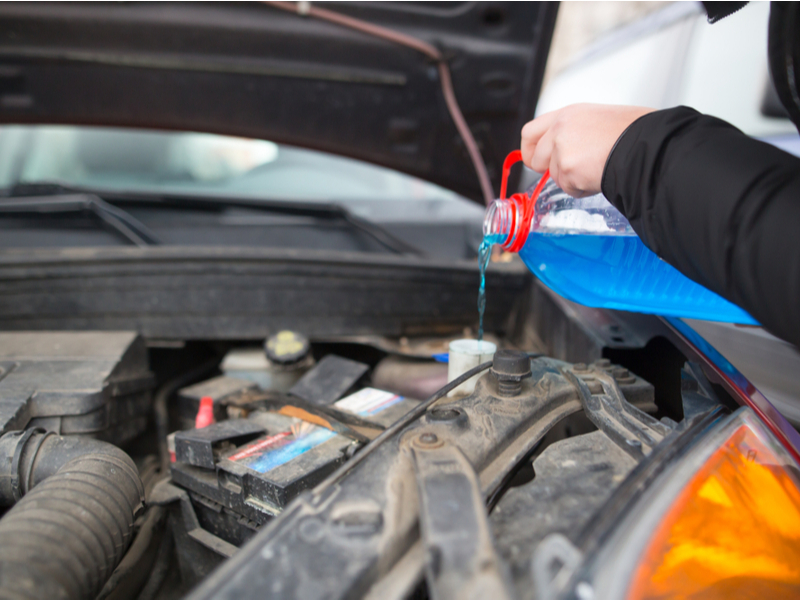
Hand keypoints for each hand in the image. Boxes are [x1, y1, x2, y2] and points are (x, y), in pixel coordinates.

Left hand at [520, 104, 654, 196]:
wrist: (648, 145)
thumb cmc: (635, 132)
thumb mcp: (599, 120)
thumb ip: (574, 132)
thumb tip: (563, 149)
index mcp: (568, 114)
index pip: (530, 132)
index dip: (530, 150)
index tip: (535, 159)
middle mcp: (561, 128)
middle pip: (535, 158)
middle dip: (549, 169)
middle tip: (571, 171)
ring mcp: (562, 149)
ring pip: (555, 176)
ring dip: (573, 179)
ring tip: (598, 168)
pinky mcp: (568, 169)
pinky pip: (569, 188)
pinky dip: (584, 188)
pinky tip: (601, 176)